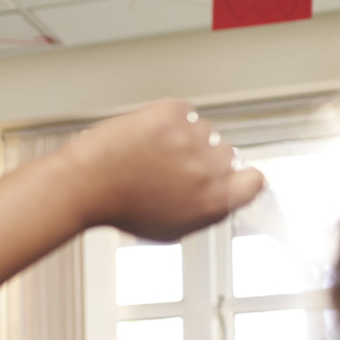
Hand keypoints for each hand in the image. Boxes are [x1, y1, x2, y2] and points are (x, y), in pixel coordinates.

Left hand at [64, 100, 264, 240]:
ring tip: (151, 154)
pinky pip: (185, 111)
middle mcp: (208, 169)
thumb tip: (227, 195)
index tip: (231, 175)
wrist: (83, 184)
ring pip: (204, 131)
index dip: (242, 178)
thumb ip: (206, 210)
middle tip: (171, 167)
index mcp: (213, 201)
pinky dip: (169, 120)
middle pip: (227, 154)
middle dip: (204, 159)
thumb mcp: (171, 227)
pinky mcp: (173, 112)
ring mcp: (192, 137)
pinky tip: (147, 138)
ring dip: (185, 138)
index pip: (255, 181)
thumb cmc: (119, 208)